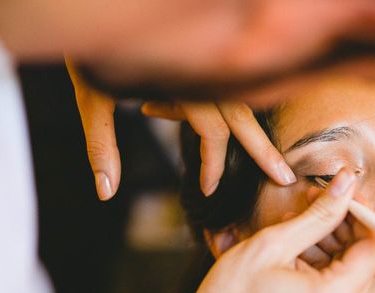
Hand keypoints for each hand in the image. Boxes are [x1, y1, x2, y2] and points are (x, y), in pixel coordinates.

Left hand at [67, 62, 295, 199]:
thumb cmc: (90, 47)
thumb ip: (102, 144)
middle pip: (242, 115)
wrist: (94, 5)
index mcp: (182, 81)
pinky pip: (217, 85)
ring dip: (248, 128)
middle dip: (262, 150)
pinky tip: (156, 109)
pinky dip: (215, 105)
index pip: (213, 132)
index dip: (213, 164)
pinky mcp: (200, 53)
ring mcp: (204, 60)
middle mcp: (201, 70)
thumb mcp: (92, 97)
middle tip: (285, 178)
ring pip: (238, 98)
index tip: (208, 189)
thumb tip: (105, 193)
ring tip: (265, 153)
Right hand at [182, 169, 374, 292]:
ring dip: (332, 242)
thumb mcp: (272, 246)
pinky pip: (341, 288)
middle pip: (368, 257)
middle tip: (313, 202)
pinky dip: (325, 263)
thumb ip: (318, 215)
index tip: (340, 193)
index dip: (364, 212)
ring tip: (295, 225)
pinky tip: (296, 249)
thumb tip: (347, 183)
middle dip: (345, 224)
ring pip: (354, 270)